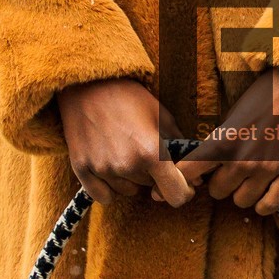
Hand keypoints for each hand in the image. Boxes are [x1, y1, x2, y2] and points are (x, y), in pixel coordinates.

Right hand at [56, 79, 192, 206]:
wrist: (87, 83)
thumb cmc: (129, 97)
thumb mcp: (162, 115)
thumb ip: (179, 147)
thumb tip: (197, 176)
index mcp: (152, 153)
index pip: (177, 195)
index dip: (183, 191)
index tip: (181, 183)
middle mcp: (127, 165)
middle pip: (151, 189)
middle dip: (153, 175)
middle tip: (144, 151)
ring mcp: (102, 169)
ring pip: (128, 191)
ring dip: (131, 179)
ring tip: (124, 151)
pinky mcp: (81, 170)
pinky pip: (103, 196)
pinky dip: (109, 187)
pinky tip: (109, 166)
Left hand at [180, 67, 278, 215]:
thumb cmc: (265, 95)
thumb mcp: (233, 114)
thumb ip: (219, 142)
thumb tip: (204, 167)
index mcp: (223, 141)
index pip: (187, 172)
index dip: (182, 180)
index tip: (182, 183)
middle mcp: (243, 159)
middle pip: (217, 192)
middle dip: (220, 183)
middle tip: (229, 172)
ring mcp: (268, 169)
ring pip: (241, 201)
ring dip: (242, 192)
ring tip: (249, 179)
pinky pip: (269, 205)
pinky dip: (263, 203)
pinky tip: (263, 194)